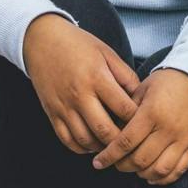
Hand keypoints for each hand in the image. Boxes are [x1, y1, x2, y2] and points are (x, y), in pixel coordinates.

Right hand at [23, 13, 140, 152]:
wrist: (41, 40)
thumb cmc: (78, 45)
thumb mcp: (107, 53)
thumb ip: (126, 76)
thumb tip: (141, 98)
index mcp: (97, 78)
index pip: (124, 109)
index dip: (138, 119)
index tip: (145, 122)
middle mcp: (79, 95)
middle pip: (105, 131)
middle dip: (121, 142)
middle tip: (132, 142)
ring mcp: (64, 106)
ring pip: (86, 140)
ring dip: (102, 148)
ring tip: (114, 145)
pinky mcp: (52, 113)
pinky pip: (67, 140)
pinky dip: (82, 147)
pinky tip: (93, 144)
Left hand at [93, 68, 187, 184]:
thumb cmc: (167, 82)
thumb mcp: (142, 89)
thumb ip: (126, 112)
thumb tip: (110, 136)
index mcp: (152, 112)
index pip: (125, 142)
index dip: (109, 156)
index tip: (97, 163)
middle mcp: (169, 128)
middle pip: (141, 159)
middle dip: (123, 166)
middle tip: (116, 164)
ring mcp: (184, 138)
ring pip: (160, 169)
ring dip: (142, 174)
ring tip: (134, 169)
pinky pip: (180, 169)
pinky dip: (164, 178)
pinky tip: (152, 176)